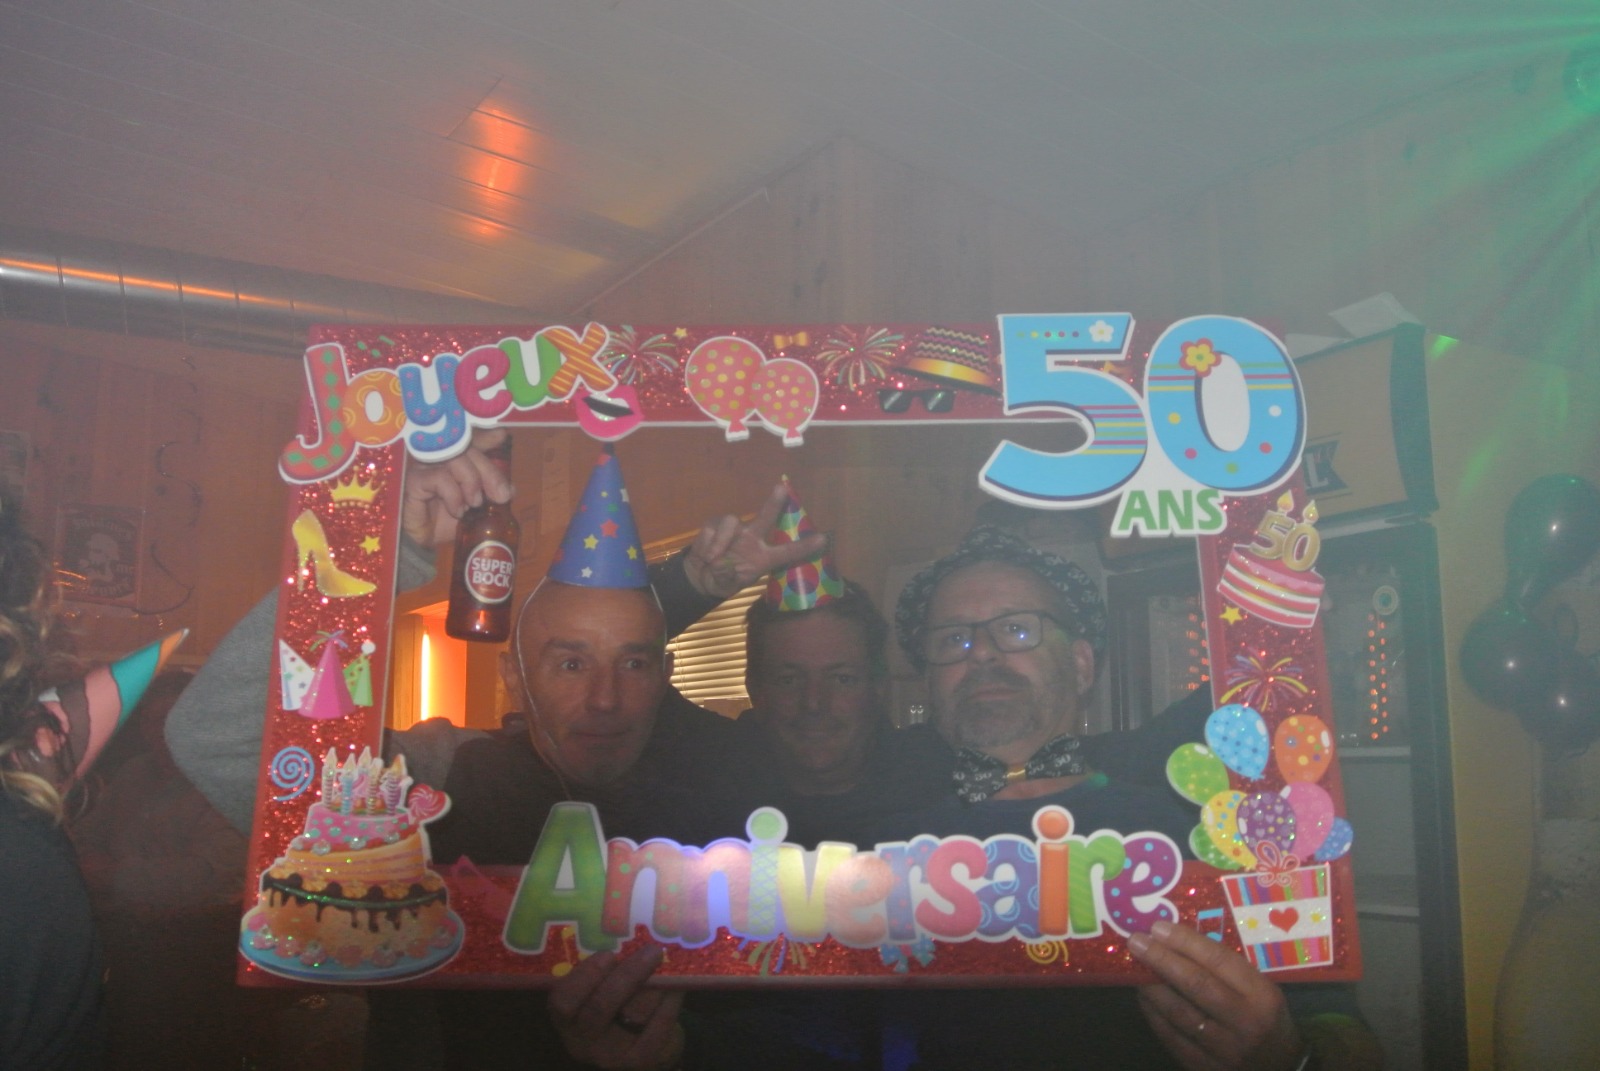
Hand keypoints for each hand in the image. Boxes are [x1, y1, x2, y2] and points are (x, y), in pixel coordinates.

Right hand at [400, 428, 514, 548]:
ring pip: (456, 459)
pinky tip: (457, 510)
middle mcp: (441, 458)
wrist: (424, 540)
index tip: (502, 436)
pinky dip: (454, 495)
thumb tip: (511, 489)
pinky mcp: (415, 479)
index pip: (472, 441)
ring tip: (475, 504)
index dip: (487, 436)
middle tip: (501, 496)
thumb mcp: (476, 509)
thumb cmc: (448, 520)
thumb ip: (492, 495)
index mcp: (457, 461)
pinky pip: (440, 478)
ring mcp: (427, 465)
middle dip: (490, 472)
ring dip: (472, 482)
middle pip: (468, 449)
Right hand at [548, 944, 684, 1069]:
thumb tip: (629, 933)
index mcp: (567, 1019)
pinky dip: (670, 1000)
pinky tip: (677, 984)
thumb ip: (605, 970)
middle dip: (627, 976)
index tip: (607, 954)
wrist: (645, 1046)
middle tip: (651, 951)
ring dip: (655, 984)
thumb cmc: (618, 1005)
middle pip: (599, 1009)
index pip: (562, 1002)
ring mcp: (613, 1055)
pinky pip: (659, 1025)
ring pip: (635, 1014)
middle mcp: (584, 1042)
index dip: (584, 977)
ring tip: (666, 963)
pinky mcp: (643, 1060)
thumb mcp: (600, 990)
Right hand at [682, 482, 828, 598]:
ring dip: (720, 541)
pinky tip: (704, 556)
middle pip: (766, 516)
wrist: (700, 577)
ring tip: (712, 560)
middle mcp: (752, 538)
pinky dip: (707, 545)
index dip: (804, 546)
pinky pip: (711, 529)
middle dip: (774, 502)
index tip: (822, 539)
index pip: (787, 551)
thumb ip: (728, 576)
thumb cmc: (722, 580)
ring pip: (731, 522)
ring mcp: (734, 529)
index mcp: (763, 557)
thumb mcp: (728, 584)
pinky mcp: (714, 525)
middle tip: (782, 489)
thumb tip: (722, 565)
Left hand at [1129, 920, 1303, 1070]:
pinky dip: (1153, 1015)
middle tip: (1136, 941)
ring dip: (1152, 987)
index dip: (1186, 942)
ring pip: (1179, 1013)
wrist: (1279, 1067)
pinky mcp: (1204, 1067)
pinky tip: (1144, 998)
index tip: (1158, 927)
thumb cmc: (1265, 1018)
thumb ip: (1226, 969)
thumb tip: (1177, 940)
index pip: (1220, 961)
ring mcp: (1224, 1049)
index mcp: (1261, 996)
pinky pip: (1172, 1038)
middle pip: (1197, 985)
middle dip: (1162, 960)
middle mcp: (1244, 1022)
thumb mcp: (1260, 990)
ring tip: (1134, 969)